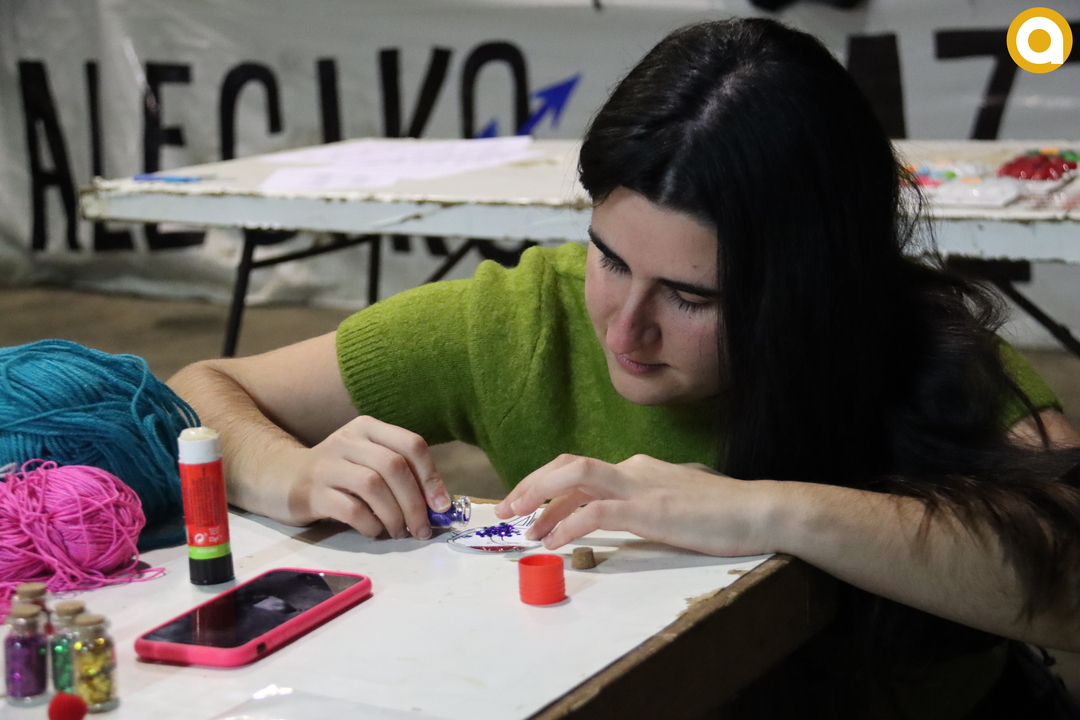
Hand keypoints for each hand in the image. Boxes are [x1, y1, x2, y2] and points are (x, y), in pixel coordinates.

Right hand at [280, 415, 450, 539]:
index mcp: (368, 428)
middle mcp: (348, 439)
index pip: (411, 444)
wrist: (282, 478)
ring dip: (394, 515)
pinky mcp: (312, 491)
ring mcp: (327, 464)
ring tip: (399, 532)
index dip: (431, 476)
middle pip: (394, 466)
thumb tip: (438, 505)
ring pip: (373, 485)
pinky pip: (350, 508)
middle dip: (415, 502)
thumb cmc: (338, 474)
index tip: (440, 505)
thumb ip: (400, 476)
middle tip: (422, 528)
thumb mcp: (367, 461)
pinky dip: (370, 524)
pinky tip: (374, 532)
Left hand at [493, 454, 779, 555]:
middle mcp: (633, 469)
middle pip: (567, 466)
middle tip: (505, 511)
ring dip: (539, 497)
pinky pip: (597, 511)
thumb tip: (616, 519)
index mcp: (637, 469)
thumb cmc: (723, 514)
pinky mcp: (650, 509)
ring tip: (519, 524)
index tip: (526, 510)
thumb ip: (643, 506)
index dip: (545, 487)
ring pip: (575, 477)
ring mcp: (641, 486)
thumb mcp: (674, 504)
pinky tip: (553, 543)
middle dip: (531, 486)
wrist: (761, 511)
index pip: (579, 471)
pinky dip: (567, 524)